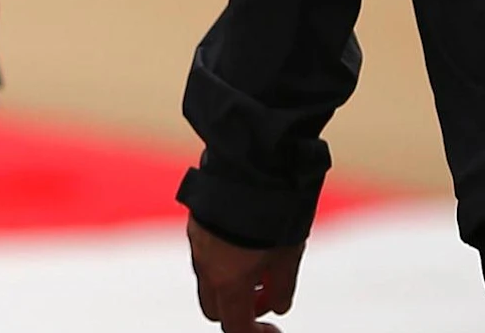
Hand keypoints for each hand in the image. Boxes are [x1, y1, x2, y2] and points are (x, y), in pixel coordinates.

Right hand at [187, 217, 303, 330]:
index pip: (235, 327)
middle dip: (238, 309)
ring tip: (259, 262)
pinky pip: (205, 254)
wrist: (247, 167)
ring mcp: (196, 243)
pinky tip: (246, 242)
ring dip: (230, 282)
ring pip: (209, 279)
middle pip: (215, 308)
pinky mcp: (195, 223)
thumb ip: (283, 289)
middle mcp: (206, 267)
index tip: (272, 329)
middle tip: (264, 295)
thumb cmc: (270, 212)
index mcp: (229, 282)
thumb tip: (278, 306)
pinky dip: (223, 260)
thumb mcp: (288, 258)